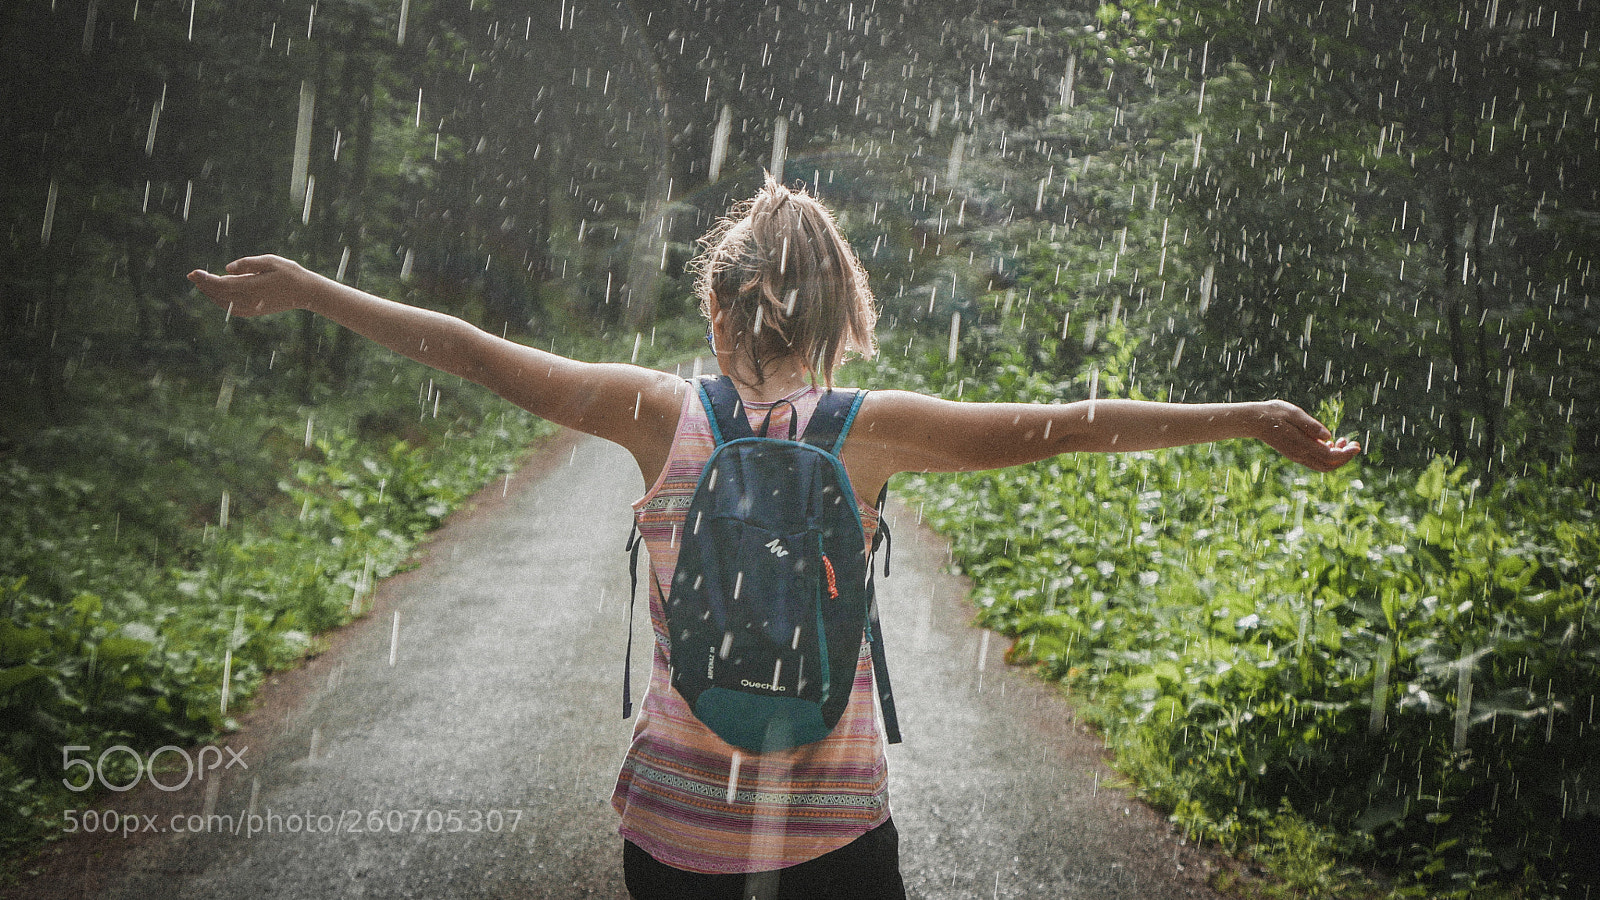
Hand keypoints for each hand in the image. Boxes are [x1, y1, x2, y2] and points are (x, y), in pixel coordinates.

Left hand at [187, 254, 323, 316]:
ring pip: (224, 303)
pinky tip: (216, 295)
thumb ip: (248, 264)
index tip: (194, 272)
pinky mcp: (255, 312)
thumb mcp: (271, 261)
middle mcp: (250, 300)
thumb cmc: (290, 273)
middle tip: (191, 275)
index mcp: (253, 286)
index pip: (222, 284)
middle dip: (204, 285)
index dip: (205, 279)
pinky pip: (232, 309)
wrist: (306, 293)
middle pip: (219, 294)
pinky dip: (221, 302)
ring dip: (210, 294)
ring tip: (200, 283)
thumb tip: (227, 269)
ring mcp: (252, 308)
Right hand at [1252, 400, 1360, 471]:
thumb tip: (1329, 436)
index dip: (1346, 453)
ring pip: (1323, 465)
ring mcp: (1297, 456)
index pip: (1330, 456)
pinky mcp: (1295, 454)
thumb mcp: (1294, 413)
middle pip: (1329, 465)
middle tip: (1354, 444)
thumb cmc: (1274, 413)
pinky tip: (1329, 442)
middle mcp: (1300, 455)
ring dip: (1336, 457)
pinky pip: (1315, 461)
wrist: (1254, 421)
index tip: (1357, 445)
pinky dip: (1327, 455)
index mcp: (1301, 445)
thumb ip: (1311, 425)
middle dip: (1345, 457)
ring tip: (1343, 440)